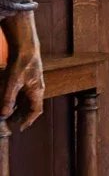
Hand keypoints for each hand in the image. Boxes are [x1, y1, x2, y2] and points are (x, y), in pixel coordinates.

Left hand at [1, 12, 43, 130]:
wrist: (25, 47)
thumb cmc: (21, 63)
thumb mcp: (12, 82)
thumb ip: (8, 99)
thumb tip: (4, 114)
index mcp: (37, 91)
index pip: (36, 111)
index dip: (28, 120)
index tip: (20, 128)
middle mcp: (37, 89)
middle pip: (31, 107)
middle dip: (22, 116)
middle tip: (11, 124)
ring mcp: (33, 84)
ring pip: (27, 100)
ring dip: (19, 108)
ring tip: (8, 114)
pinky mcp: (28, 79)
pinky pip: (24, 93)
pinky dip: (17, 100)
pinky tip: (9, 101)